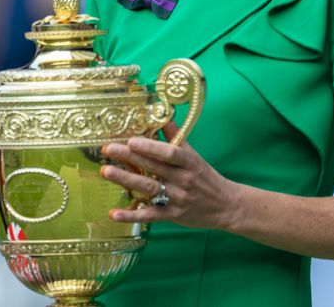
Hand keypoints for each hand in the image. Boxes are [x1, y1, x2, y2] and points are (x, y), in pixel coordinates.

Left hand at [100, 122, 240, 229]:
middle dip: (129, 157)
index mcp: (189, 162)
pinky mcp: (173, 215)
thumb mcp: (195, 155)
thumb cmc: (207, 177)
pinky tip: (114, 213)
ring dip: (126, 180)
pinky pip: (150, 215)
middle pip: (154, 167)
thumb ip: (177, 138)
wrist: (226, 206)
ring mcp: (177, 199)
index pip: (169, 153)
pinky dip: (132, 215)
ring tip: (106, 171)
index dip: (150, 147)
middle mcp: (183, 180)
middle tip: (108, 149)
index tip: (131, 140)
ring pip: (149, 188)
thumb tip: (164, 117)